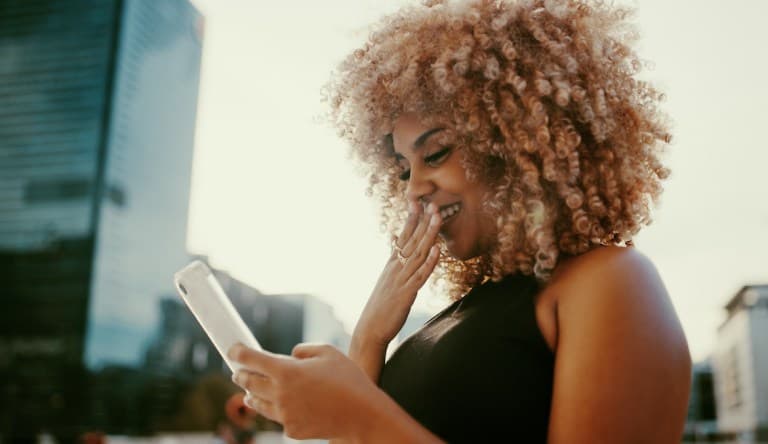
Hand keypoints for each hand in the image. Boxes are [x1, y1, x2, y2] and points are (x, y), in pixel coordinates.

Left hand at [228, 343, 381, 440]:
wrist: (362, 415)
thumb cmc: (348, 379)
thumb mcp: (328, 352)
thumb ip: (303, 350)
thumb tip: (291, 356)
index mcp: (287, 371)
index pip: (252, 359)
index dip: (238, 353)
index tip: (232, 350)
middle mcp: (280, 394)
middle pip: (249, 383)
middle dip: (240, 375)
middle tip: (237, 371)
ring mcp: (284, 414)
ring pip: (258, 403)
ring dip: (251, 395)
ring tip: (249, 392)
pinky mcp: (291, 430)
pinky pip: (278, 417)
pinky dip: (277, 410)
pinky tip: (281, 406)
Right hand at [354, 201, 441, 347]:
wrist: (370, 329)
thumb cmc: (380, 306)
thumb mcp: (386, 279)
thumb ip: (393, 260)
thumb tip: (396, 241)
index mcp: (391, 264)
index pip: (403, 237)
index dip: (411, 220)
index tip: (418, 203)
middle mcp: (396, 268)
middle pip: (412, 241)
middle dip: (423, 221)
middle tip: (433, 203)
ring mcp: (401, 279)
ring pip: (418, 253)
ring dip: (428, 234)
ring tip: (437, 218)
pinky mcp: (406, 293)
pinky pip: (420, 275)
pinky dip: (429, 261)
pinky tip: (437, 249)